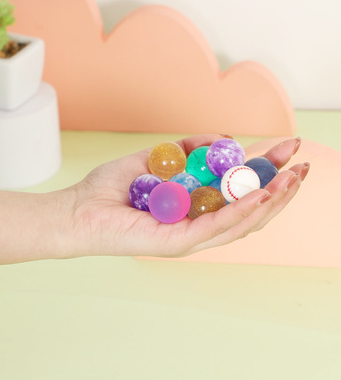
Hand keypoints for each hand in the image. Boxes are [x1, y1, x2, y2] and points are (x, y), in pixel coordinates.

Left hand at [65, 135, 308, 257]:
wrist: (79, 211)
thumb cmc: (113, 188)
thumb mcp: (154, 158)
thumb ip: (186, 148)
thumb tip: (221, 138)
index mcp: (194, 207)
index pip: (239, 192)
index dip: (267, 172)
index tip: (288, 149)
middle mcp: (197, 225)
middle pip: (248, 211)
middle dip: (279, 188)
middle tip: (302, 164)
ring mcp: (190, 238)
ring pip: (240, 223)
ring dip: (269, 200)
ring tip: (291, 178)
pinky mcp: (177, 244)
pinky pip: (215, 227)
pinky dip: (240, 210)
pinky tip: (261, 193)